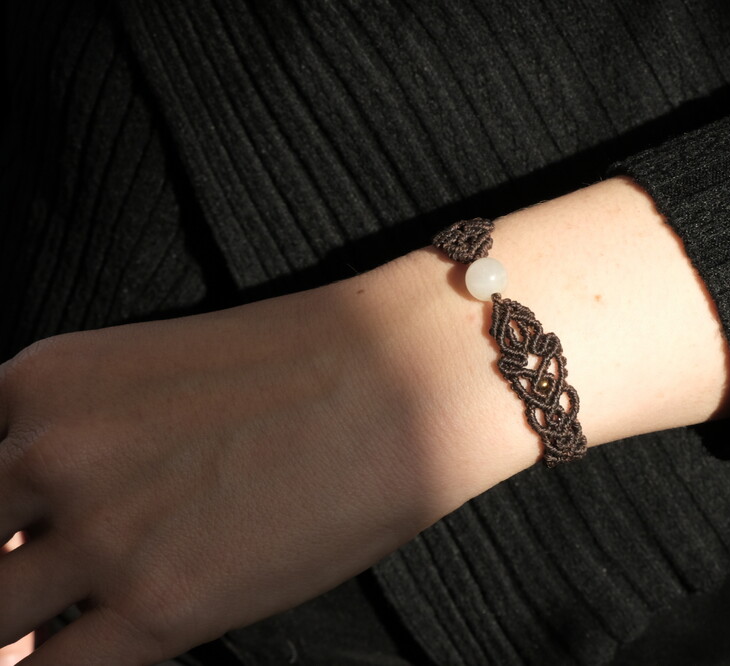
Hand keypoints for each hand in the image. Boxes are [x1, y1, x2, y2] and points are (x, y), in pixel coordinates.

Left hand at [0, 258, 527, 664]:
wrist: (406, 379)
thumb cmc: (309, 364)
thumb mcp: (158, 375)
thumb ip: (84, 440)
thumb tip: (46, 532)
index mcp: (44, 380)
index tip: (19, 544)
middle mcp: (52, 452)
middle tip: (39, 592)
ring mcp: (102, 532)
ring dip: (20, 632)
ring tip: (73, 623)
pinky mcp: (163, 603)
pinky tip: (96, 651)